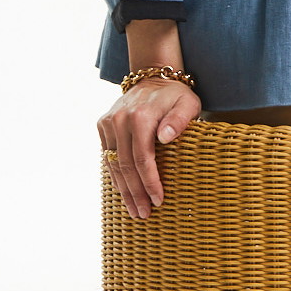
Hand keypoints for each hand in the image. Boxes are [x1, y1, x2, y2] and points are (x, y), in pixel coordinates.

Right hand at [97, 79, 200, 218]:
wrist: (153, 76)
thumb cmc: (175, 96)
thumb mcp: (187, 104)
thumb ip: (179, 120)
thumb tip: (164, 137)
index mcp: (140, 116)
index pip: (142, 159)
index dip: (150, 183)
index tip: (158, 200)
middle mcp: (120, 120)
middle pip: (126, 166)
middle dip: (135, 193)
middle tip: (144, 214)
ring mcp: (109, 122)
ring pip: (113, 165)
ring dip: (123, 190)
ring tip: (134, 210)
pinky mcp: (102, 125)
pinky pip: (107, 156)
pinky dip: (115, 175)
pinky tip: (124, 190)